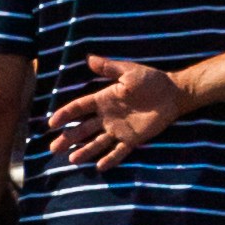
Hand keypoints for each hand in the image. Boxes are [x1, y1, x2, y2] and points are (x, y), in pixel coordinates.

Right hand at [45, 54, 187, 168]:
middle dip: (68, 138)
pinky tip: (99, 167)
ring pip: (97, 142)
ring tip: (72, 159)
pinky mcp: (132, 138)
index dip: (65, 114)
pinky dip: (110, 159)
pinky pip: (119, 151)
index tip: (51, 123)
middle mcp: (107, 116)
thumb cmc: (151, 80)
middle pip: (83, 128)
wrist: (173, 93)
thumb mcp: (129, 72)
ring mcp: (119, 129)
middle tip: (53, 148)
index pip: (80, 108)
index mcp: (104, 99)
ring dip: (85, 150)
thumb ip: (109, 68)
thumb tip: (88, 58)